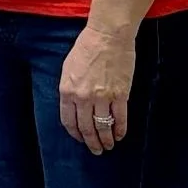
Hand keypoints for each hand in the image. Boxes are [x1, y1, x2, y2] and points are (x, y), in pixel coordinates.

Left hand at [58, 21, 135, 155]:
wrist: (108, 36)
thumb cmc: (86, 48)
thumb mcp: (68, 69)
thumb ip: (70, 89)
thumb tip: (75, 106)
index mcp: (67, 91)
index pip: (69, 121)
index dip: (75, 133)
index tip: (80, 139)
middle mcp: (83, 98)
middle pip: (86, 128)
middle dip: (91, 142)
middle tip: (96, 150)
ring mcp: (103, 98)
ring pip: (103, 127)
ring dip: (106, 140)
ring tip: (108, 146)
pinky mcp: (121, 95)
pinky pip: (120, 118)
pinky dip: (121, 130)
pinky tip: (120, 135)